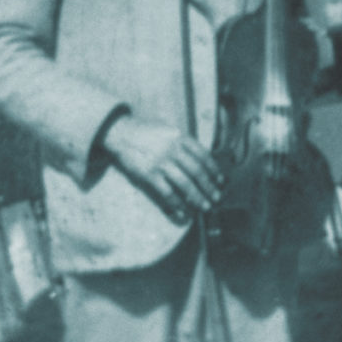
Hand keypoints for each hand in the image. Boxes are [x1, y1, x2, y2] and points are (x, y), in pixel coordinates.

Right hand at [101, 115, 223, 223]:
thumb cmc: (146, 131)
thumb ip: (184, 143)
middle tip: (217, 197)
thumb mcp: (169, 130)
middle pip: (197, 171)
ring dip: (197, 197)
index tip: (220, 180)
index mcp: (180, 137)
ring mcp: (160, 163)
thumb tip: (202, 159)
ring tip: (205, 206)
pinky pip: (167, 192)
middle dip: (209, 187)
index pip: (203, 155)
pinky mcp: (148, 175)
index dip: (214, 170)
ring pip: (185, 184)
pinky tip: (183, 211)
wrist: (120, 131)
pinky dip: (177, 204)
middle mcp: (173, 150)